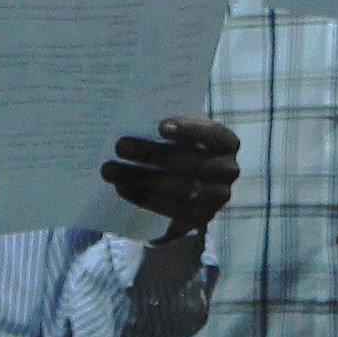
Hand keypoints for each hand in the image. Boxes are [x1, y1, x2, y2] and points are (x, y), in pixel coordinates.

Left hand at [101, 113, 238, 240]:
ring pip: (179, 189)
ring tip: (110, 170)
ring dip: (141, 179)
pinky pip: (171, 211)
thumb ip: (169, 127)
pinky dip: (144, 198)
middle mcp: (227, 170)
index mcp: (226, 142)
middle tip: (120, 146)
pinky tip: (122, 189)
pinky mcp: (200, 218)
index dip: (188, 130)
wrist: (191, 183)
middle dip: (152, 154)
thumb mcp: (183, 133)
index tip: (160, 126)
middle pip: (189, 163)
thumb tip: (134, 117)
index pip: (211, 133)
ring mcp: (216, 197)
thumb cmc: (183, 147)